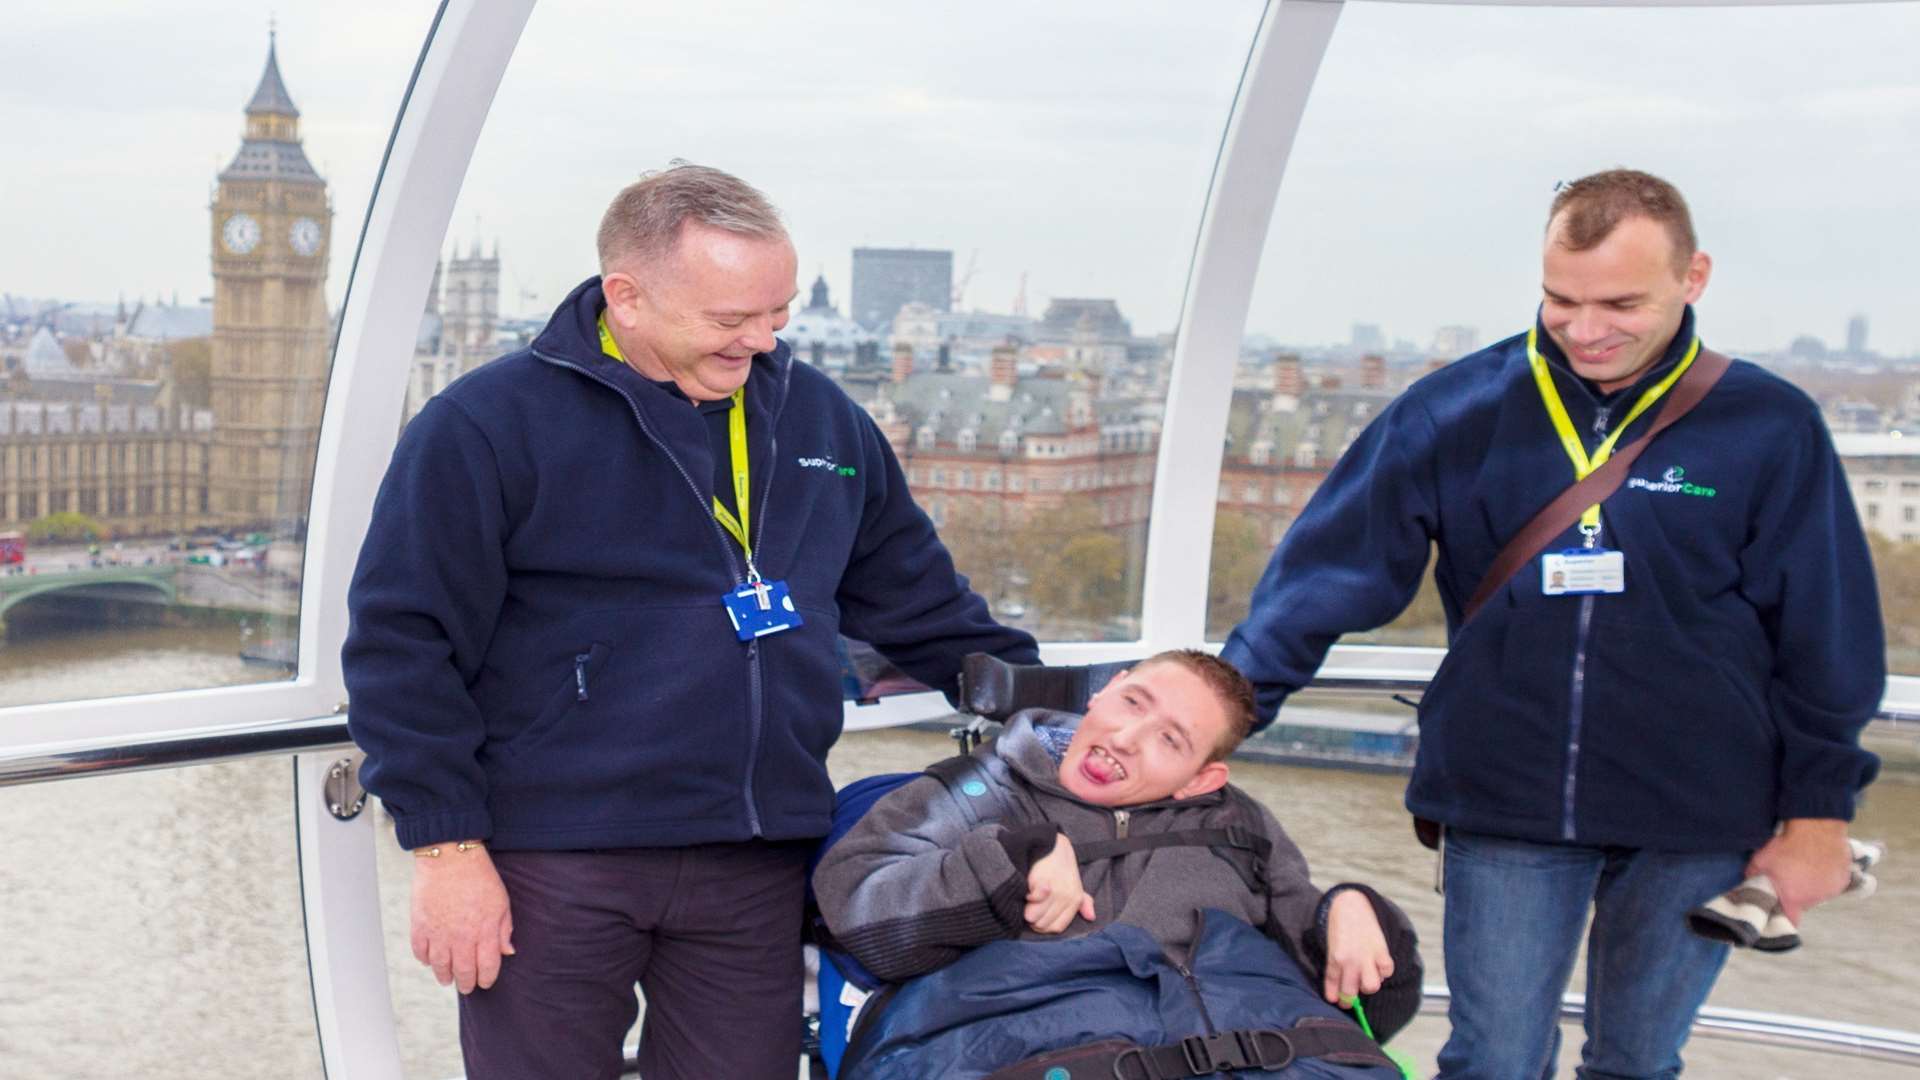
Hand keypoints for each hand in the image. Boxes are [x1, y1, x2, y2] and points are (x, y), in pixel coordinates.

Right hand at [410, 844, 515, 993]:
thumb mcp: (501, 901)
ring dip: (444, 977)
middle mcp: (461, 938)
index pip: (487, 967)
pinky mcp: (420, 927)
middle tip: (466, 987)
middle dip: (466, 983)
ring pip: (440, 967)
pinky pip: (421, 952)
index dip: (486, 979)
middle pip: (463, 972)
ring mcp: (438, 934)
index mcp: (484, 932)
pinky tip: (430, 961)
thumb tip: (507, 952)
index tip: (485, 983)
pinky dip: (425, 960)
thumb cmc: (479, 877)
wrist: (450, 857)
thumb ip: (504, 929)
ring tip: (447, 980)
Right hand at [1024, 833, 1095, 933]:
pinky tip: (1028, 891)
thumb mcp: (1076, 884)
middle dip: (1034, 920)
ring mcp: (1055, 891)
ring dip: (1028, 910)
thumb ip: (1083, 902)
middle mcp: (1066, 897)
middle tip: (1029, 908)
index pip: (1057, 927)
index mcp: (1075, 900)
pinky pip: (1032, 902)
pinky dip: (1027, 899)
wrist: (1053, 845)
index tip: (1037, 919)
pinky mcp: (1043, 883)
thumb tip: (1091, 917)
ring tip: (1028, 900)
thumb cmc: (1062, 867)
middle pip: (1044, 924)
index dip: (1044, 927)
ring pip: (1035, 917)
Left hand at [1322, 889, 1393, 1006]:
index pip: (1334, 987)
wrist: (1351, 904)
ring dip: (1368, 986)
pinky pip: (1387, 971)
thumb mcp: (1331, 947)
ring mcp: (1367, 956)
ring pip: (1371, 986)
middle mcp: (1350, 961)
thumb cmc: (1340, 927)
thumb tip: (1338, 990)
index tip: (1338, 1002)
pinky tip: (1378, 965)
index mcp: (1335, 959)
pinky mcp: (1382, 950)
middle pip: (1351, 992)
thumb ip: (1335, 967)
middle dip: (1350, 999)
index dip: (1336, 998)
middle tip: (1350, 998)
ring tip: (1365, 979)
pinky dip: (1384, 971)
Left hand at [1747, 818, 1851, 924]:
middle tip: (1790, 879)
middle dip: (1796, 895)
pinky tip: (1820, 864)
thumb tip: (1747, 885)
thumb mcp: (1760, 861)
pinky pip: (1832, 883)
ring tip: (1805, 868)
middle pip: (1804, 904)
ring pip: (1819, 893)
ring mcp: (1832, 891)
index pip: (1789, 921)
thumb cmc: (1786, 846)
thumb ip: (1753, 877)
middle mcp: (1815, 900)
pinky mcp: (1844, 880)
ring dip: (1812, 886)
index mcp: (1793, 899)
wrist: (1816, 829)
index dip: (1783, 919)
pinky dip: (1826, 877)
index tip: (1779, 912)